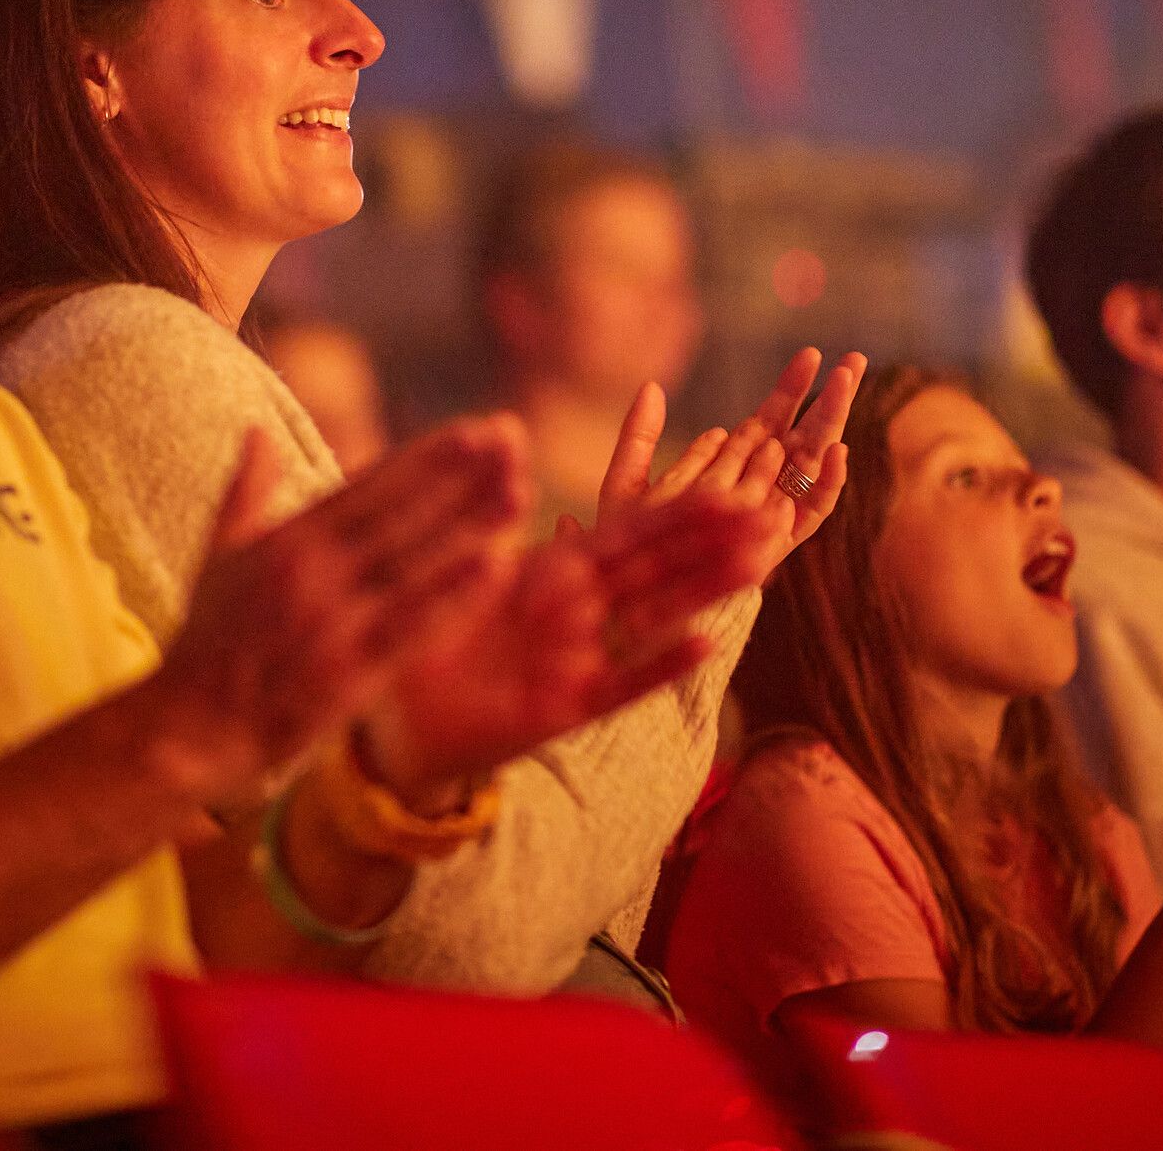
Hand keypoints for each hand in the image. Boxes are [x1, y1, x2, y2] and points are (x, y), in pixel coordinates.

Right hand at [144, 419, 526, 802]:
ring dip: (473, 524)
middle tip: (514, 440)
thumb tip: (257, 432)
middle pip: (402, 513)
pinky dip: (454, 595)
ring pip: (416, 563)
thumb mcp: (216, 556)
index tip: (474, 429)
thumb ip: (244, 491)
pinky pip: (413, 627)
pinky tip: (495, 566)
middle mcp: (313, 572)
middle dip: (462, 474)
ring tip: (521, 491)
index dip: (427, 456)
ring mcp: (333, 622)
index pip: (369, 485)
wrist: (185, 731)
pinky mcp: (349, 674)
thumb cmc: (205, 643)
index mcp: (288, 540)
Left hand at [360, 487, 781, 803]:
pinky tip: (706, 642)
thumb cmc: (418, 636)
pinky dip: (661, 664)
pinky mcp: (566, 706)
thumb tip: (508, 445)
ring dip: (706, 590)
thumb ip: (490, 514)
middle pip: (655, 568)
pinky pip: (623, 682)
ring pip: (653, 617)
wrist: (391, 718)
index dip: (676, 510)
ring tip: (761, 560)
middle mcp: (573, 612)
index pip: (626, 533)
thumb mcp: (457, 566)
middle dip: (711, 541)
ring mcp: (576, 658)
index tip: (729, 484)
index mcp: (550, 572)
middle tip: (771, 511)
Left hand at [596, 347, 864, 587]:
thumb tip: (651, 385)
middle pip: (803, 435)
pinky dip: (827, 485)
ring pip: (812, 465)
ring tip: (850, 390)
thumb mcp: (624, 484)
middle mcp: (759, 490)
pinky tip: (837, 452)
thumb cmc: (627, 550)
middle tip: (854, 359)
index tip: (809, 353)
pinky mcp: (778, 545)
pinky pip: (811, 514)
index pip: (770, 420)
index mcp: (731, 470)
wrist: (632, 612)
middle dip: (829, 399)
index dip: (791, 387)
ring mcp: (771, 516)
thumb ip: (637, 437)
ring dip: (833, 427)